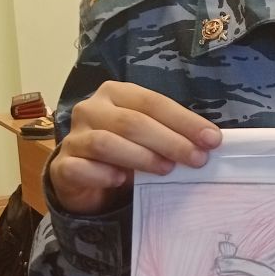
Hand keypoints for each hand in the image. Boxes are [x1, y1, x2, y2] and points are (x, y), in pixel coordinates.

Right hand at [49, 82, 220, 214]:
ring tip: (167, 170)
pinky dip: (105, 175)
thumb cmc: (124, 153)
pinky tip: (123, 182)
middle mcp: (91, 109)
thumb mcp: (148, 138)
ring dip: (141, 157)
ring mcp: (74, 137)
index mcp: (115, 94)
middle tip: (197, 159)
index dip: (184, 121)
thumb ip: (170, 135)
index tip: (212, 139)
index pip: (153, 102)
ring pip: (107, 142)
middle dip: (170, 141)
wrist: (84, 180)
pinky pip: (83, 167)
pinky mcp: (62, 165)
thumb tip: (208, 143)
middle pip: (132, 122)